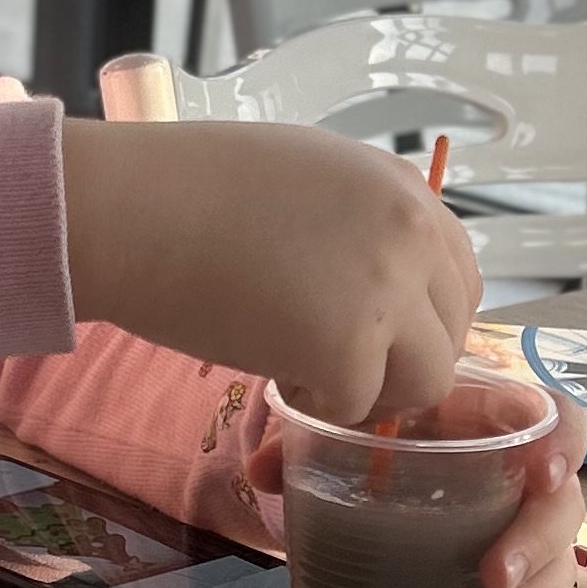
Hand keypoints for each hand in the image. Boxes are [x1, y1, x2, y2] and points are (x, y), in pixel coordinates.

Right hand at [59, 117, 481, 430]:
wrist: (128, 208)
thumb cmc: (185, 188)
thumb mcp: (304, 179)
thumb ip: (357, 225)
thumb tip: (375, 289)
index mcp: (402, 187)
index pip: (458, 277)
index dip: (419, 320)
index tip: (375, 339)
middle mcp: (411, 232)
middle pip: (452, 333)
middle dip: (399, 362)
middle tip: (333, 365)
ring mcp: (386, 291)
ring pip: (424, 382)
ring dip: (370, 391)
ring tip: (303, 371)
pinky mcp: (346, 347)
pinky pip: (356, 407)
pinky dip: (317, 406)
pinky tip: (271, 374)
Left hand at [247, 392, 586, 587]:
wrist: (382, 471)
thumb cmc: (384, 437)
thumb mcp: (353, 430)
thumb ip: (311, 442)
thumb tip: (264, 472)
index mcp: (487, 426)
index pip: (550, 420)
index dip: (563, 444)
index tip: (545, 475)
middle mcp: (519, 482)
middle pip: (561, 507)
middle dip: (535, 544)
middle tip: (493, 577)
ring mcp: (517, 541)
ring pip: (553, 570)